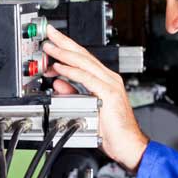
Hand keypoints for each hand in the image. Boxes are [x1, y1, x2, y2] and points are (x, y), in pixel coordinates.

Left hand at [43, 25, 148, 171]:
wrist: (128, 145)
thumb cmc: (112, 131)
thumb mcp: (85, 108)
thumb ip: (72, 93)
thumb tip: (57, 82)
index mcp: (105, 81)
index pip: (83, 59)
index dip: (67, 48)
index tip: (52, 41)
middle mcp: (109, 79)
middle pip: (83, 55)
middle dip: (64, 42)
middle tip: (49, 32)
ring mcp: (111, 85)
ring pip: (85, 63)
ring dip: (65, 54)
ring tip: (50, 47)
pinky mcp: (109, 94)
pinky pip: (87, 79)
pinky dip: (72, 72)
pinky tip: (60, 67)